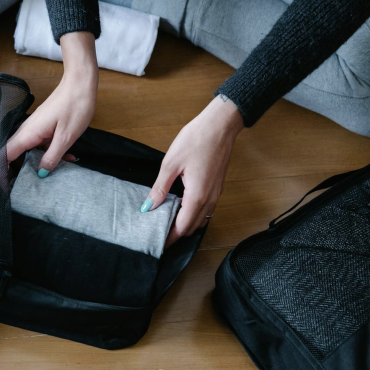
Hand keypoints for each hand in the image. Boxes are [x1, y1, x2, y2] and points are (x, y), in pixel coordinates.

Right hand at [6, 31, 97, 173]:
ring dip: (40, 161)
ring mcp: (35, 127)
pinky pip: (40, 143)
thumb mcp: (66, 138)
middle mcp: (28, 130)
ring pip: (29, 150)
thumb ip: (52, 157)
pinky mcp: (43, 126)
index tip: (7, 184)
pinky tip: (66, 157)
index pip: (5, 154)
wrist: (80, 84)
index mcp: (29, 133)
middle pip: (14, 154)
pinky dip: (49, 152)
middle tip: (32, 183)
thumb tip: (42, 173)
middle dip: (20, 170)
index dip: (3, 170)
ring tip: (56, 170)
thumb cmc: (74, 106)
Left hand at [142, 95, 244, 246]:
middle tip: (159, 234)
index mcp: (197, 196)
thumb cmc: (196, 140)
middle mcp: (209, 199)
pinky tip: (180, 207)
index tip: (157, 244)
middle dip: (177, 234)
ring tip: (167, 223)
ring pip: (200, 219)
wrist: (221, 125)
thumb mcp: (171, 164)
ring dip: (185, 225)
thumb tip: (148, 207)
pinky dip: (193, 214)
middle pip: (192, 227)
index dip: (170, 238)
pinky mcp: (217, 187)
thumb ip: (159, 188)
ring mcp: (216, 194)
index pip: (182, 228)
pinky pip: (205, 209)